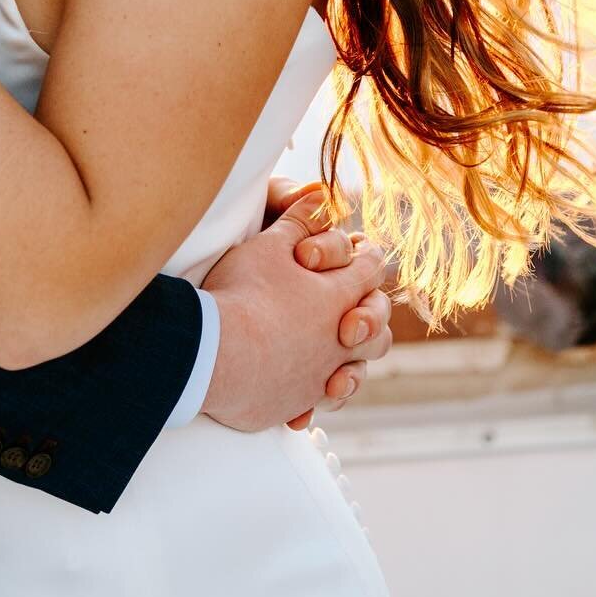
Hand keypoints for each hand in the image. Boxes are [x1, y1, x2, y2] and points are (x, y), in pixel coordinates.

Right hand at [201, 191, 392, 432]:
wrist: (218, 354)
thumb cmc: (245, 294)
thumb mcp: (270, 245)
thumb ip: (299, 221)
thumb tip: (320, 195)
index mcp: (339, 295)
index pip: (372, 270)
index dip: (369, 257)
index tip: (366, 253)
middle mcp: (340, 339)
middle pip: (377, 327)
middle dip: (370, 314)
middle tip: (351, 310)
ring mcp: (322, 373)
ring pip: (357, 368)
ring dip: (352, 361)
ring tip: (337, 356)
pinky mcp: (299, 399)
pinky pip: (322, 401)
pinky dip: (319, 394)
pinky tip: (307, 393)